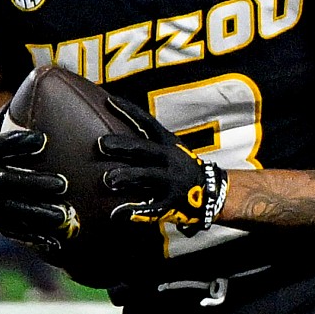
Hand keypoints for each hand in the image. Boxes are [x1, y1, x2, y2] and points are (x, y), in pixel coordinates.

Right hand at [0, 111, 70, 241]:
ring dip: (39, 214)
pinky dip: (34, 237)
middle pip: (10, 181)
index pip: (0, 145)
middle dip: (35, 184)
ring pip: (15, 211)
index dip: (20, 142)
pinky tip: (55, 242)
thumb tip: (31, 89)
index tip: (42, 140)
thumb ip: (2, 119)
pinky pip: (15, 232)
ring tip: (64, 216)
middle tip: (62, 184)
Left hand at [99, 97, 223, 233]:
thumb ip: (148, 143)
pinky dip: (137, 211)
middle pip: (144, 149)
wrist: (212, 190)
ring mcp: (172, 180)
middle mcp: (169, 158)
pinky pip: (153, 207)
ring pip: (148, 175)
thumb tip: (118, 137)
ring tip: (109, 179)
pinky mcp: (173, 201)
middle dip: (123, 146)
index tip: (109, 100)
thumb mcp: (171, 148)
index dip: (129, 111)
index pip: (147, 123)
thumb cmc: (183, 168)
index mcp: (168, 143)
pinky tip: (120, 213)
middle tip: (102, 144)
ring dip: (128, 176)